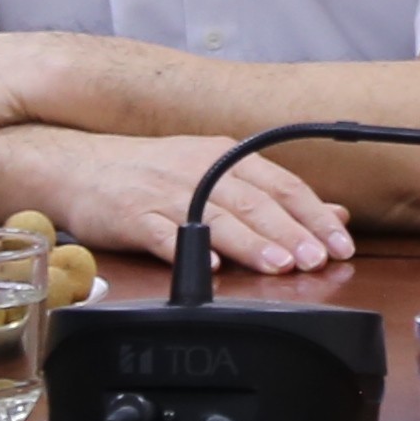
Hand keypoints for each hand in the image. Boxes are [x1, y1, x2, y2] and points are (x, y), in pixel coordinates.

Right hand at [24, 130, 352, 274]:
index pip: (281, 183)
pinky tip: (211, 264)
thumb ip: (273, 194)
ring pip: (217, 215)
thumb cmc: (150, 173)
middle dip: (291, 232)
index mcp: (224, 155)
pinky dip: (190, 247)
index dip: (313, 214)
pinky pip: (164, 233)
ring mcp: (165, 191)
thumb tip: (333, 214)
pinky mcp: (133, 214)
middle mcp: (199, 168)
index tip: (340, 243)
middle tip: (318, 259)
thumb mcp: (214, 170)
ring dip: (252, 241)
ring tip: (280, 265)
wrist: (78, 164)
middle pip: (254, 201)